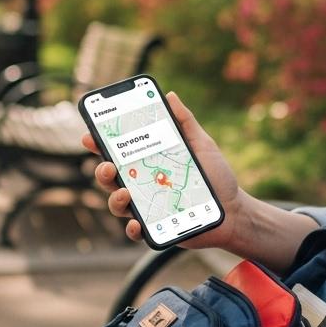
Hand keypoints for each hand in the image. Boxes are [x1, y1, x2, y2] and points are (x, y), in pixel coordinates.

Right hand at [82, 91, 243, 250]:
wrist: (235, 210)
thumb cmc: (217, 177)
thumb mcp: (202, 145)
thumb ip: (185, 122)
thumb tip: (170, 96)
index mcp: (149, 162)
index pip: (119, 152)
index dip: (100, 143)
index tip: (90, 135)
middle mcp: (142, 184)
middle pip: (111, 177)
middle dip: (102, 170)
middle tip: (107, 165)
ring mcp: (147, 206)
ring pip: (118, 203)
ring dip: (115, 198)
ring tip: (125, 192)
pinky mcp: (155, 227)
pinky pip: (136, 231)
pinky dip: (133, 229)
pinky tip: (137, 224)